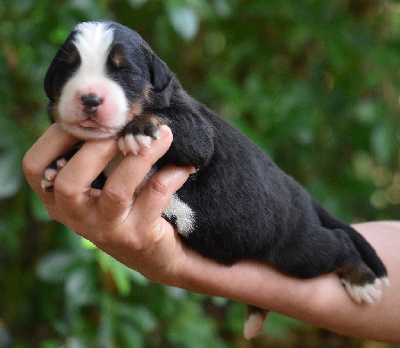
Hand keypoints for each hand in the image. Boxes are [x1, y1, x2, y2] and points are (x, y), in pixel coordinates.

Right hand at [23, 123, 193, 282]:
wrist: (154, 254)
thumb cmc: (125, 207)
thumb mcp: (100, 186)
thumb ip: (95, 156)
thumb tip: (110, 109)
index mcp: (59, 201)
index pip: (35, 169)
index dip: (54, 137)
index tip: (86, 116)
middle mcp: (77, 218)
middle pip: (69, 183)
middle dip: (97, 148)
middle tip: (124, 127)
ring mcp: (107, 231)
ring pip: (117, 191)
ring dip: (141, 156)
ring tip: (163, 135)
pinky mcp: (138, 237)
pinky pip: (154, 197)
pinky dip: (171, 175)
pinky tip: (183, 165)